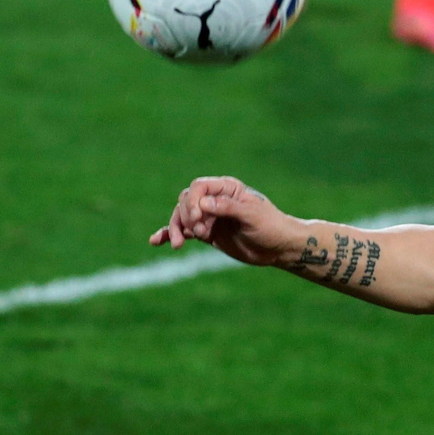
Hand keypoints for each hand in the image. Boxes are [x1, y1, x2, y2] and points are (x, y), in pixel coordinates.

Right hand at [149, 175, 294, 267]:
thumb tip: (203, 202)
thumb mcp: (252, 215)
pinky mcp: (206, 232)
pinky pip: (184, 231)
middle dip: (187, 217)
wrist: (277, 247)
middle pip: (186, 201)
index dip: (193, 201)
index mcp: (228, 188)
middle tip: (202, 233)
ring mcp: (209, 216)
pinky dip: (169, 234)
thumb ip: (228, 208)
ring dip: (176, 228)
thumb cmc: (270, 226)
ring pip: (181, 216)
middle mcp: (215, 200)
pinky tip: (156, 241)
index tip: (198, 218)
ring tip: (177, 244)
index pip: (199, 187)